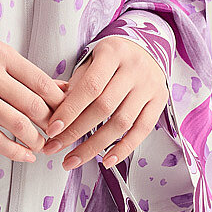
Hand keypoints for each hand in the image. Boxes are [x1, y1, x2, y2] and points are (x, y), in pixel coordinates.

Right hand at [0, 37, 66, 163]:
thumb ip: (23, 72)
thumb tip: (61, 90)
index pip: (41, 81)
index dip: (60, 102)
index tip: (68, 113)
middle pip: (33, 105)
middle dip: (51, 124)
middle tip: (58, 133)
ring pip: (17, 124)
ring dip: (35, 140)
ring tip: (42, 146)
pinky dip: (14, 151)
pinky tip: (24, 156)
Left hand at [39, 37, 169, 170]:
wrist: (147, 49)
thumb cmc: (111, 58)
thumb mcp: (90, 60)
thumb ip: (75, 84)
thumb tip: (56, 114)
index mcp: (112, 53)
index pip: (89, 87)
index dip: (70, 111)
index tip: (52, 130)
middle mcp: (134, 68)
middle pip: (104, 107)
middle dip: (76, 132)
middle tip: (55, 148)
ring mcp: (150, 85)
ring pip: (122, 123)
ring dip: (95, 146)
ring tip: (74, 160)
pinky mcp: (160, 100)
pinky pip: (142, 130)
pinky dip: (124, 149)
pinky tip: (106, 161)